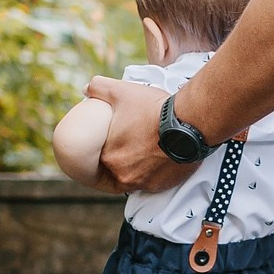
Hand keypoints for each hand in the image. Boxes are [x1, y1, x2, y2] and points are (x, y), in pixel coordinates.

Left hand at [84, 79, 200, 193]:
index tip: (123, 135)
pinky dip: (156, 172)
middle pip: (120, 166)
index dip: (113, 144)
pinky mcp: (162, 186)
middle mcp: (123, 174)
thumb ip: (99, 88)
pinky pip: (154, 182)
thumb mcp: (121, 92)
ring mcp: (143, 182)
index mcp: (109, 156)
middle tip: (138, 141)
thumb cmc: (153, 108)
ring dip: (141, 165)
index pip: (104, 155)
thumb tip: (85, 88)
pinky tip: (162, 156)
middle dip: (127, 155)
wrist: (188, 122)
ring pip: (136, 176)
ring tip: (151, 148)